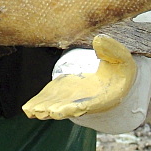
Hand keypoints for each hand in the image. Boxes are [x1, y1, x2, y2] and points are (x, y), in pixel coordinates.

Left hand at [21, 35, 136, 120]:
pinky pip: (47, 100)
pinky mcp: (59, 92)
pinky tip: (27, 109)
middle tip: (43, 111)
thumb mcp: (123, 59)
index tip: (60, 110)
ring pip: (53, 107)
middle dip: (54, 109)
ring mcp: (69, 98)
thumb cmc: (120, 70)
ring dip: (42, 109)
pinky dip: (37, 105)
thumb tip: (98, 39)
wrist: (114, 80)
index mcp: (100, 98)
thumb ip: (113, 50)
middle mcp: (82, 102)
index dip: (72, 107)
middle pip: (66, 109)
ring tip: (31, 110)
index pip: (84, 104)